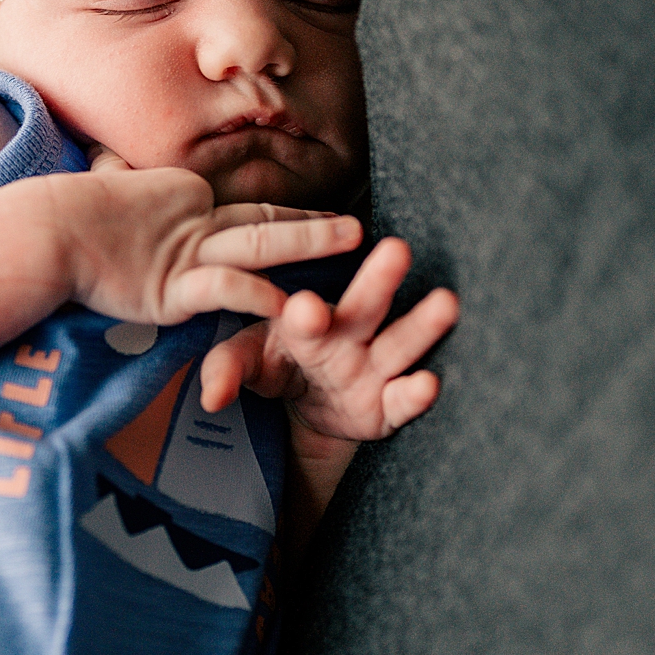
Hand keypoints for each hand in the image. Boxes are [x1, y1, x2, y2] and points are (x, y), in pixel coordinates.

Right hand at [64, 145, 361, 328]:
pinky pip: (222, 287)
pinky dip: (254, 293)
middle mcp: (191, 226)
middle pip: (264, 223)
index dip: (284, 218)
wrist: (42, 229)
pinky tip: (284, 303)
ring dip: (308, 243)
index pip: (242, 215)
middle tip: (358, 228)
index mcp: (180, 205)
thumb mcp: (104, 196)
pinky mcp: (170, 288)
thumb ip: (121, 185)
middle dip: (313, 226)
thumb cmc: (63, 215)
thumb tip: (112, 171)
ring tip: (351, 239)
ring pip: (259, 245)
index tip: (319, 222)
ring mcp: (184, 256)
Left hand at [198, 237, 458, 438]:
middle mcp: (348, 335)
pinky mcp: (390, 404)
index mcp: (306, 320)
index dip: (305, 311)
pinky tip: (430, 383)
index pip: (305, 311)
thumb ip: (229, 370)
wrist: (310, 402)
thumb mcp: (251, 362)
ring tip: (446, 302)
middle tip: (395, 249)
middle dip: (379, 280)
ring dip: (422, 324)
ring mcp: (374, 367)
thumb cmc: (280, 363)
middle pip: (365, 304)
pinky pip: (406, 398)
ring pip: (401, 342)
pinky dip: (418, 393)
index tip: (303, 308)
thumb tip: (208, 397)